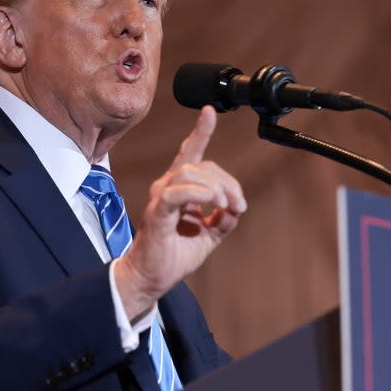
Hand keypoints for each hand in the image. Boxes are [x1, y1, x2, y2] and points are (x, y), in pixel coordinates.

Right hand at [113, 105, 245, 319]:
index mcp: (180, 188)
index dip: (200, 132)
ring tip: (225, 207)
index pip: (191, 153)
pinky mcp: (157, 212)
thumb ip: (224, 216)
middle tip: (237, 206)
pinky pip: (177, 192)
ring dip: (216, 188)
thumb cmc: (176, 254)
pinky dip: (199, 194)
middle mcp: (167, 186)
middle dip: (227, 182)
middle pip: (202, 165)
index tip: (210, 112)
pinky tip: (213, 204)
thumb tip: (237, 205)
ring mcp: (161, 197)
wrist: (153, 278)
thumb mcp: (211, 233)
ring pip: (190, 172)